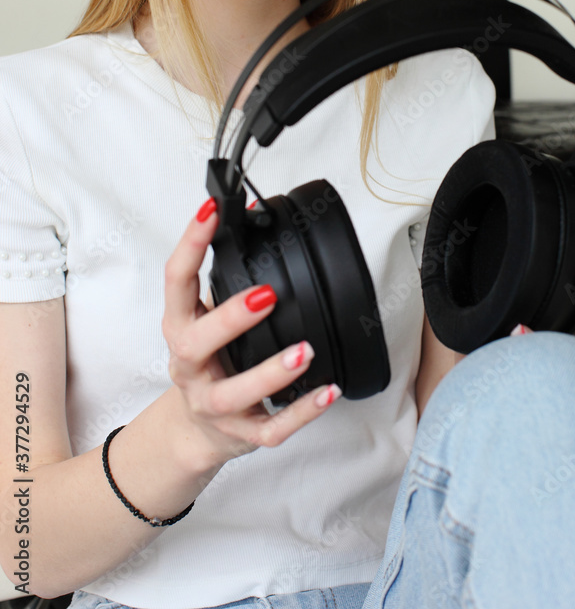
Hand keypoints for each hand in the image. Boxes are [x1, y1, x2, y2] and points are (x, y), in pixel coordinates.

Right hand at [161, 198, 340, 468]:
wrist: (193, 430)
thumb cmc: (207, 361)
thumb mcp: (203, 318)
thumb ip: (224, 279)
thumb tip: (253, 218)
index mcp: (180, 326)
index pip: (176, 280)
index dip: (190, 243)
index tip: (211, 210)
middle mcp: (189, 366)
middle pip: (196, 343)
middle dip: (230, 319)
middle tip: (267, 295)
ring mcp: (212, 404)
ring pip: (234, 394)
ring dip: (270, 373)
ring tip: (305, 351)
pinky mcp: (240, 434)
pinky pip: (271, 430)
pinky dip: (301, 413)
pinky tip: (327, 392)